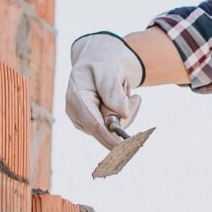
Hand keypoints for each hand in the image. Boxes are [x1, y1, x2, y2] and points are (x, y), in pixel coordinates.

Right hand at [65, 32, 144, 148]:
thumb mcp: (108, 69)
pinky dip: (124, 115)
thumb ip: (113, 90)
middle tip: (136, 98)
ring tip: (127, 92)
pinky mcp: (94, 126)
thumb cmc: (102, 63)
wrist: (97, 63)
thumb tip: (122, 114)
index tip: (125, 149)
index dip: (109, 138)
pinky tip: (125, 100)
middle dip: (126, 115)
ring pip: (113, 129)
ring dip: (127, 112)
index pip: (94, 124)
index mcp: (76, 98)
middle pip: (107, 128)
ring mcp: (84, 122)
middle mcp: (77, 114)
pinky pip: (115, 128)